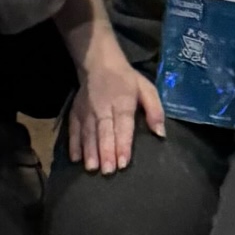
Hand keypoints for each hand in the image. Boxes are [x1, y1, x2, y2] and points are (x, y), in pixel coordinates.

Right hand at [63, 44, 165, 173]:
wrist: (99, 62)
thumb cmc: (126, 80)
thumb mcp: (146, 88)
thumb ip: (155, 110)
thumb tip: (161, 133)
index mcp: (122, 102)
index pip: (123, 125)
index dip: (122, 144)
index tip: (123, 162)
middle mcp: (103, 107)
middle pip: (104, 131)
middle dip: (105, 152)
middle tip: (107, 171)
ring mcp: (87, 110)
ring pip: (88, 132)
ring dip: (89, 151)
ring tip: (92, 168)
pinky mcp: (75, 111)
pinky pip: (73, 128)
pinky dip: (73, 143)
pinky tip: (76, 158)